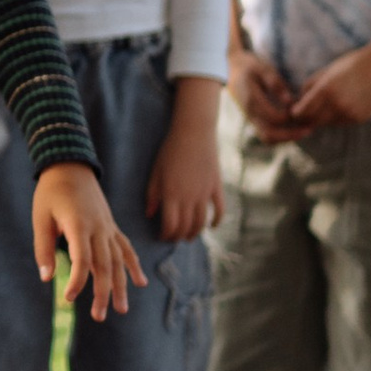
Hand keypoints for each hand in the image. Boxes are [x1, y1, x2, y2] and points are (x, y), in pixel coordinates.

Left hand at [33, 163, 146, 320]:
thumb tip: (46, 277)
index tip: (68, 299)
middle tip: (99, 316)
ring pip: (118, 260)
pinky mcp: (111, 226)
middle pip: (104, 265)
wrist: (70, 165)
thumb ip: (42, 248)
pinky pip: (126, 248)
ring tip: (121, 310)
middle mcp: (98, 228)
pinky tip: (140, 284)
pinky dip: (133, 266)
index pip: (82, 259)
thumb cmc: (50, 193)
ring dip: (120, 286)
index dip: (77, 281)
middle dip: (102, 292)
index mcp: (79, 225)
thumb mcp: (40, 218)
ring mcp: (108, 227)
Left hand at [146, 109, 223, 242]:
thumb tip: (150, 215)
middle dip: (178, 236)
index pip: (170, 225)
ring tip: (188, 236)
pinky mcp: (216, 187)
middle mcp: (189, 198)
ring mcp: (204, 194)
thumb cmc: (170, 150)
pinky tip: (211, 227)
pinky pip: (219, 210)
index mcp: (171, 195)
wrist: (194, 132)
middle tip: (173, 237)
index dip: (165, 235)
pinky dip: (216, 221)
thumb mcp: (156, 171)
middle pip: (185, 227)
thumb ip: (152, 194)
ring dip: (195, 233)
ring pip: (201, 223)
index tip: (161, 236)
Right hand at [228, 38, 302, 138]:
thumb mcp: (263, 68)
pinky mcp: (253, 120)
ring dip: (286, 138)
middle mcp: (249, 113)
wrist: (233, 69)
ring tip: (305, 131)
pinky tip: (295, 128)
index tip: (302, 110)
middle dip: (290, 135)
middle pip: (269, 134)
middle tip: (309, 129)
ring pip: (267, 138)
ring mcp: (250, 118)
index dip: (289, 117)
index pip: (273, 117)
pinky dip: (281, 135)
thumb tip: (289, 101)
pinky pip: (266, 134)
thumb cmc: (251, 66)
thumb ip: (275, 84)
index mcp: (251, 99)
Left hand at [287, 43, 370, 128]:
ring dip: (322, 118)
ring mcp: (349, 113)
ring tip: (325, 106)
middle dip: (307, 118)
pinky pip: (342, 122)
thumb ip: (311, 85)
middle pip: (313, 121)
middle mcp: (337, 104)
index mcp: (326, 90)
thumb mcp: (328, 70)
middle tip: (305, 113)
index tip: (294, 110)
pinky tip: (341, 106)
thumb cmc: (353, 64)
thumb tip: (299, 100)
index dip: (296, 113)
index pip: (303, 111)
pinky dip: (337, 117)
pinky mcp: (359, 119)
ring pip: (327, 123)